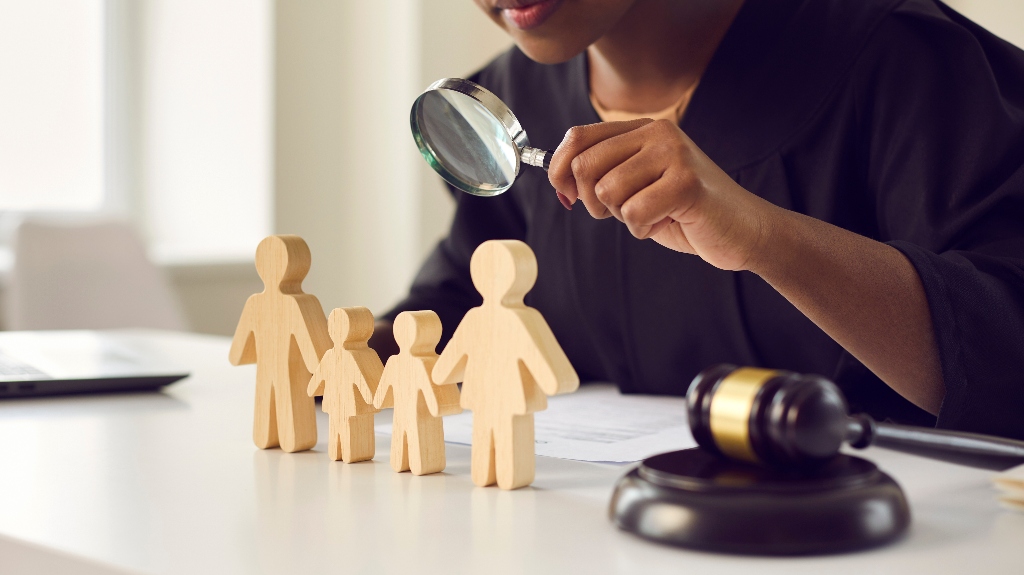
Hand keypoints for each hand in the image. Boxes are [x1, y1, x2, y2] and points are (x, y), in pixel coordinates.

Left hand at [548, 119, 777, 271]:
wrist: (742, 230)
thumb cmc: (686, 211)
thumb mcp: (638, 185)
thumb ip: (605, 174)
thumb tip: (559, 178)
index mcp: (642, 128)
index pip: (578, 138)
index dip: (559, 170)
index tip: (568, 196)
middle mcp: (658, 132)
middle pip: (585, 166)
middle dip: (593, 201)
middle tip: (622, 212)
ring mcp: (674, 153)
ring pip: (608, 192)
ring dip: (625, 217)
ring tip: (654, 215)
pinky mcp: (686, 182)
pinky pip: (633, 212)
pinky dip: (643, 229)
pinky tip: (667, 222)